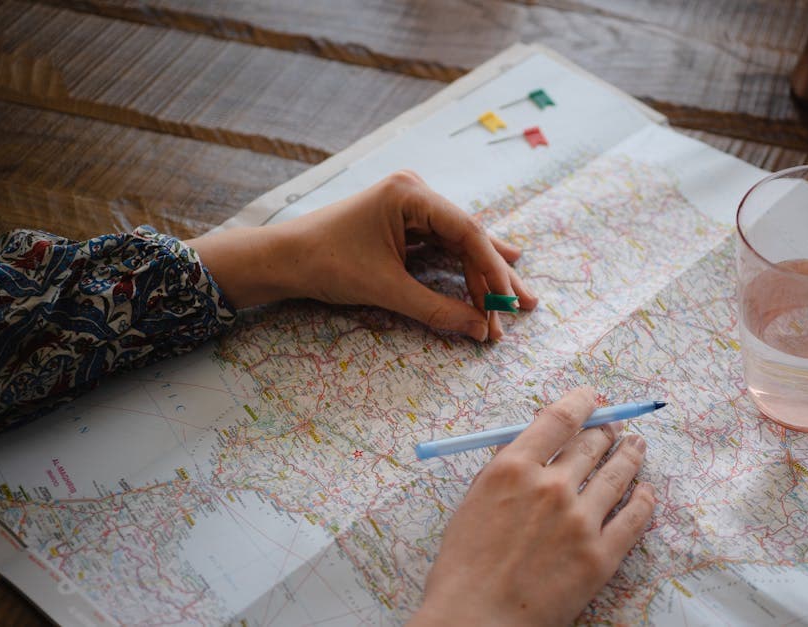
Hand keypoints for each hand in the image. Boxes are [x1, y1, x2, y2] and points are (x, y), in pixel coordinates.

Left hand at [186, 170, 536, 340]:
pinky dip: (464, 269)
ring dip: (484, 275)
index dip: (492, 268)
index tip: (508, 299)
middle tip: (524, 306)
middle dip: (495, 276)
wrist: (283, 260)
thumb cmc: (326, 264)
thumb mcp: (385, 289)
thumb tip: (479, 330)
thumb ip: (436, 308)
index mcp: (410, 193)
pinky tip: (492, 279)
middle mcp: (415, 192)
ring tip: (516, 300)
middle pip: (468, 236)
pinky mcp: (405, 224)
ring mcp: (411, 207)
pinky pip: (444, 247)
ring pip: (460, 243)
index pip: (466, 229)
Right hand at [410, 387, 656, 625]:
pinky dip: (644, 500)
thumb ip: (503, 469)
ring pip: (618, 474)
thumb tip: (529, 442)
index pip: (559, 418)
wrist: (476, 622)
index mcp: (513, 469)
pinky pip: (635, 518)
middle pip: (592, 443)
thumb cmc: (464, 567)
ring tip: (638, 447)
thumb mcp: (472, 503)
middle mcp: (551, 487)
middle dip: (606, 431)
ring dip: (631, 455)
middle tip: (614, 429)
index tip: (594, 397)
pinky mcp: (601, 556)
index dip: (583, 401)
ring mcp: (580, 521)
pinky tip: (646, 492)